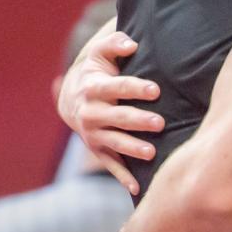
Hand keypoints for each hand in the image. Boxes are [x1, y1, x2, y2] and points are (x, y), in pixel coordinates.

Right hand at [58, 30, 165, 195]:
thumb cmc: (96, 72)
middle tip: (160, 123)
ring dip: (132, 149)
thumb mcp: (100, 54)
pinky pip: (111, 165)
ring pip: (115, 143)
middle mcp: (91, 113)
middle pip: (118, 117)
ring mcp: (93, 134)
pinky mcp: (98, 150)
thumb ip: (114, 44)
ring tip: (151, 153)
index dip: (136, 88)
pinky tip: (138, 189)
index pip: (117, 87)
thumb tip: (132, 42)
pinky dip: (124, 178)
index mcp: (93, 88)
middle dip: (138, 121)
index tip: (155, 90)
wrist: (71, 99)